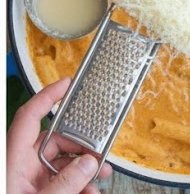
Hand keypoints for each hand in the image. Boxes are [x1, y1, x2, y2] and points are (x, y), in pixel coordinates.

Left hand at [7, 78, 112, 193]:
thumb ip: (64, 185)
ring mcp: (27, 183)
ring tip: (99, 183)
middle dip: (80, 147)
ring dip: (83, 172)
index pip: (28, 117)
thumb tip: (87, 164)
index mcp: (11, 161)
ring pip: (61, 166)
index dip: (47, 96)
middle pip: (53, 142)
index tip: (68, 84)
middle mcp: (18, 168)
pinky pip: (61, 184)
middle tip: (100, 156)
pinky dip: (77, 187)